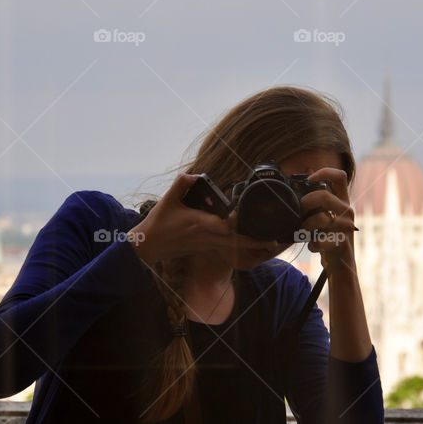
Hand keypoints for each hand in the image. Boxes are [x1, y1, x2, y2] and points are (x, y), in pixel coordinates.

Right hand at [128, 173, 276, 264]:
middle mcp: (206, 236)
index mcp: (198, 223)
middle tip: (274, 240)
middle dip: (255, 242)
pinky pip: (226, 249)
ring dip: (251, 246)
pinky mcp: (205, 249)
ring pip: (233, 248)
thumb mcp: (168, 198)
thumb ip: (182, 183)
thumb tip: (197, 175)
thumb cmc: (158, 223)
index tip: (250, 217)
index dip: (238, 223)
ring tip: (270, 244)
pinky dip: (239, 247)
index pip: (223, 225)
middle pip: (235, 241)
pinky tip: (252, 245)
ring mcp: (206, 245)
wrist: (148, 246)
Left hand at [298, 168, 356, 272]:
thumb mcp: (323, 216)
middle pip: (324, 196)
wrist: (341, 266)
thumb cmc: (328, 238)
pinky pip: (321, 240)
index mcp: (342, 201)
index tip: (309, 180)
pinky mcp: (342, 243)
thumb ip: (316, 201)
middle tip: (299, 213)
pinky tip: (314, 246)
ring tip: (304, 231)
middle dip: (305, 203)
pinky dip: (313, 244)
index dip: (324, 172)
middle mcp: (347, 211)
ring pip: (322, 218)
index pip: (339, 176)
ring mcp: (347, 227)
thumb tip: (302, 177)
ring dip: (307, 226)